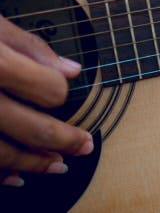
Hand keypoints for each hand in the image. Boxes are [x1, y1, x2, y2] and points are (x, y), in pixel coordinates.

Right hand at [0, 15, 93, 186]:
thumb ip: (29, 46)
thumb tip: (72, 70)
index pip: (49, 90)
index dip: (60, 91)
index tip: (62, 87)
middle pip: (32, 128)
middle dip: (65, 140)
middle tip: (85, 146)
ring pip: (2, 154)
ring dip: (33, 164)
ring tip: (56, 166)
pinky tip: (15, 179)